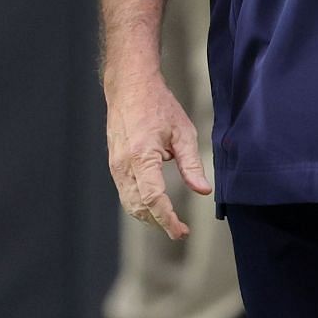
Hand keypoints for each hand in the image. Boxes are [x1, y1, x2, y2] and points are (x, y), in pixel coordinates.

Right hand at [103, 68, 210, 239]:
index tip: (182, 231)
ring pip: (129, 203)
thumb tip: (203, 190)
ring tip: (169, 221)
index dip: (168, 220)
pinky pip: (125, 192)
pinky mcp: (114, 163)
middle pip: (139, 207)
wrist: (130, 86)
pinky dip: (139, 204)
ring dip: (148, 216)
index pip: (153, 199)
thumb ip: (191, 164)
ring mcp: (116, 165)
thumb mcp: (182, 132)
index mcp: (141, 156)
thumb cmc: (157, 105)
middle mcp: (124, 164)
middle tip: (180, 230)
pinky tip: (153, 205)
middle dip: (159, 223)